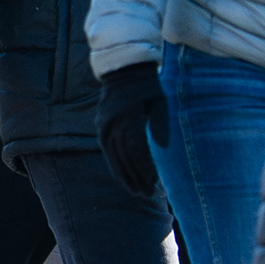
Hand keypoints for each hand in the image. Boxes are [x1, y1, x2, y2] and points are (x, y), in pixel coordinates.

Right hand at [97, 61, 168, 199]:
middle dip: (136, 177)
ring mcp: (104, 123)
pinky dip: (116, 164)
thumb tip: (163, 150)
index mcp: (129, 115)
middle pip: (124, 156)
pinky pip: (108, 149)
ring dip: (124, 175)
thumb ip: (161, 125)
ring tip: (136, 191)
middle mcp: (112, 121)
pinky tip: (124, 176)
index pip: (136, 148)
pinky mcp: (101, 125)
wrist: (124, 68)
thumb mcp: (161, 102)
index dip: (145, 168)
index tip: (155, 183)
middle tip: (147, 195)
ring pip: (113, 156)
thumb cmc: (150, 86)